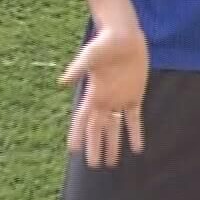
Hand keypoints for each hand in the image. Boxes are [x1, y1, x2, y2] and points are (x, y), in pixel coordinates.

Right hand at [59, 22, 148, 167]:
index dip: (78, 134)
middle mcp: (104, 99)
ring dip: (113, 144)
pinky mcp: (134, 95)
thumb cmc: (105, 41)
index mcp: (93, 93)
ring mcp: (119, 99)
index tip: (73, 150)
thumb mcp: (90, 54)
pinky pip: (134, 119)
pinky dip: (135, 134)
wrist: (124, 34)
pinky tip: (137, 148)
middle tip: (93, 165)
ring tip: (111, 163)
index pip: (83, 119)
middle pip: (98, 128)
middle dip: (95, 146)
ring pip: (114, 128)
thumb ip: (78, 68)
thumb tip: (62, 82)